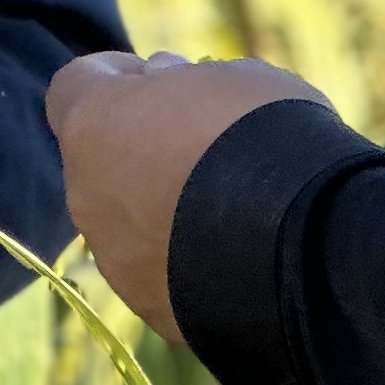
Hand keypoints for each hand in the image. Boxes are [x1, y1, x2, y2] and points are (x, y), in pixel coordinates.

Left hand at [45, 51, 330, 342]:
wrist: (309, 240)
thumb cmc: (270, 132)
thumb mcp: (230, 77)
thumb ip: (182, 82)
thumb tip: (164, 82)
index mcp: (94, 124)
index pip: (74, 85)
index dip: (118, 76)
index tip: (163, 79)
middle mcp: (87, 194)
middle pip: (102, 158)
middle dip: (142, 144)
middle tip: (206, 142)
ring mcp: (115, 258)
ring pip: (126, 220)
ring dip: (162, 206)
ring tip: (232, 205)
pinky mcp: (150, 308)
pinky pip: (160, 271)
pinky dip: (186, 258)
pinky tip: (239, 249)